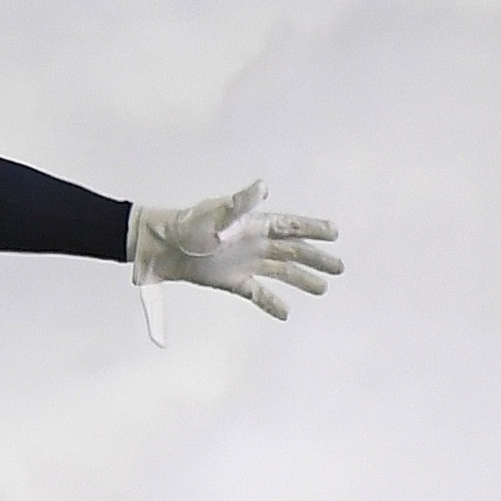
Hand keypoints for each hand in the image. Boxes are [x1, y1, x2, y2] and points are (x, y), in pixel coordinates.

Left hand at [128, 180, 342, 344]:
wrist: (160, 247)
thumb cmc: (188, 225)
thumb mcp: (216, 213)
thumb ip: (241, 203)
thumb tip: (263, 186)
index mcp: (255, 224)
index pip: (291, 226)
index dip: (313, 229)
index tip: (335, 232)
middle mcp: (255, 244)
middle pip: (293, 252)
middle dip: (316, 259)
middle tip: (339, 268)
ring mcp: (245, 263)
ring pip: (281, 273)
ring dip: (302, 280)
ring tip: (322, 289)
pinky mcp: (232, 281)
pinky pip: (257, 294)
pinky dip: (271, 303)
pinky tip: (286, 313)